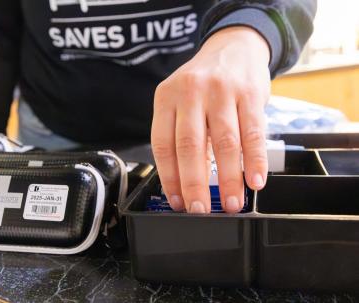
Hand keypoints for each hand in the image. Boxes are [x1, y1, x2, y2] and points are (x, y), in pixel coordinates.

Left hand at [151, 26, 270, 212]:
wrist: (232, 47)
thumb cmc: (203, 83)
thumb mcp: (180, 99)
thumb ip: (179, 133)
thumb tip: (183, 180)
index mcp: (166, 98)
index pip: (162, 144)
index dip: (169, 177)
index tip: (177, 201)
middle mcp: (191, 93)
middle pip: (190, 146)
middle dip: (195, 184)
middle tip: (200, 209)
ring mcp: (221, 91)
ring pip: (224, 143)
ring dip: (229, 179)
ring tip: (232, 203)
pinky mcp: (249, 93)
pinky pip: (253, 133)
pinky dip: (255, 161)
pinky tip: (255, 181)